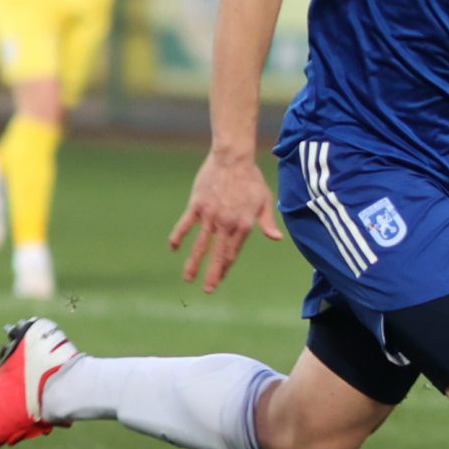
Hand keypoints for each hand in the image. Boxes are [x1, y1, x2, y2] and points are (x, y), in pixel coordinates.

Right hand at [168, 148, 282, 292]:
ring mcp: (210, 216)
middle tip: (208, 290)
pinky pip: (185, 225)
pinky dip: (178, 237)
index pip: (234, 252)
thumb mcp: (265, 200)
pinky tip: (173, 248)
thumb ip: (267, 222)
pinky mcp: (197, 206)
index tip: (220, 279)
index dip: (226, 267)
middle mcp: (227, 224)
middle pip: (218, 254)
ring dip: (193, 263)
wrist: (233, 159)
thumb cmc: (252, 179)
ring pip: (200, 245)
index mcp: (244, 225)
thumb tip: (276, 239)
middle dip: (213, 274)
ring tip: (188, 278)